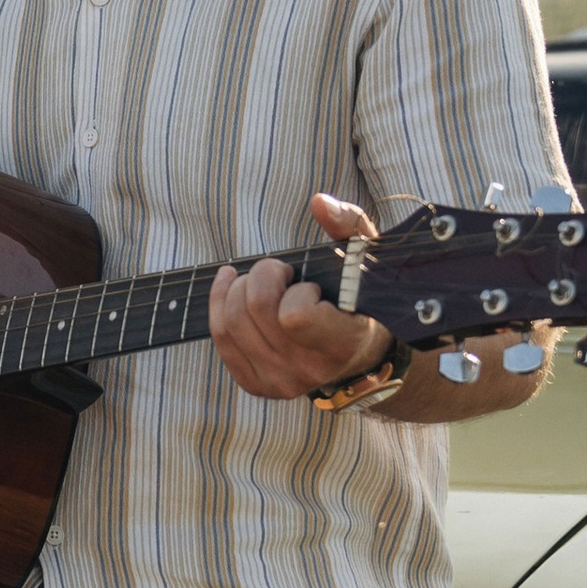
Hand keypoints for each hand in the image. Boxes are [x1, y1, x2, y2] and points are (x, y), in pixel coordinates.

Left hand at [208, 192, 390, 402]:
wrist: (359, 353)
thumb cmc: (362, 298)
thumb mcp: (366, 259)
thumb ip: (349, 226)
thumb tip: (319, 203)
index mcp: (343, 344)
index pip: (294, 317)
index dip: (295, 290)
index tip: (310, 285)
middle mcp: (310, 371)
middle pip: (254, 310)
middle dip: (263, 276)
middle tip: (282, 273)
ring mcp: (281, 382)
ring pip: (231, 321)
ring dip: (240, 288)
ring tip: (263, 281)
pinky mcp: (257, 384)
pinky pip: (220, 337)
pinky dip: (220, 303)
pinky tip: (232, 285)